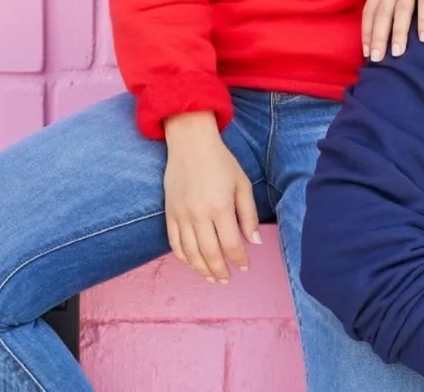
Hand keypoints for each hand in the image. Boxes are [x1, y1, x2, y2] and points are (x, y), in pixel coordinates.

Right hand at [163, 111, 261, 283]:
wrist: (191, 145)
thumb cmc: (221, 162)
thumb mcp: (242, 184)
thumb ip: (248, 214)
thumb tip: (254, 241)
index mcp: (220, 207)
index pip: (231, 244)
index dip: (238, 259)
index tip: (244, 267)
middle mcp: (199, 215)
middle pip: (210, 254)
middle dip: (220, 271)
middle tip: (227, 280)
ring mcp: (181, 216)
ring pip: (190, 254)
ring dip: (201, 270)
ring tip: (212, 278)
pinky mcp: (169, 214)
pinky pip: (174, 244)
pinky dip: (183, 258)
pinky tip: (193, 264)